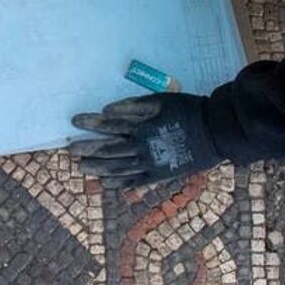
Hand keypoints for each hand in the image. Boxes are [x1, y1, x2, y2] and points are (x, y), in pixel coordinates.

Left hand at [67, 93, 220, 185]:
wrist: (214, 132)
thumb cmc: (187, 110)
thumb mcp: (161, 101)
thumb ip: (133, 106)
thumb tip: (107, 110)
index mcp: (142, 126)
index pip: (110, 125)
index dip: (91, 123)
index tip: (74, 121)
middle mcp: (142, 147)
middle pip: (109, 149)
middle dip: (88, 148)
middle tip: (69, 148)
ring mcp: (150, 164)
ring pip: (118, 168)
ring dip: (97, 168)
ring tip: (81, 168)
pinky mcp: (160, 175)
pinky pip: (135, 182)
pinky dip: (120, 183)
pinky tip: (106, 184)